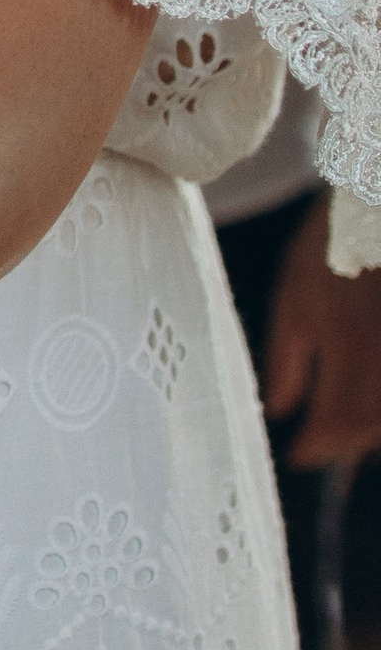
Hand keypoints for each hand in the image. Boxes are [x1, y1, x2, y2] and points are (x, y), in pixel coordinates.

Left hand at [263, 205, 380, 463]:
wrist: (376, 196)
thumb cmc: (332, 240)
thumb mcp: (295, 292)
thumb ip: (286, 356)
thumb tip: (279, 412)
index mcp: (348, 338)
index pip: (339, 420)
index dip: (318, 446)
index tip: (300, 452)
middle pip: (372, 426)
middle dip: (345, 443)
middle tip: (324, 443)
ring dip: (370, 430)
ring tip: (349, 426)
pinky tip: (370, 405)